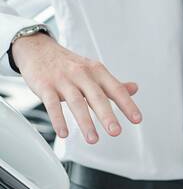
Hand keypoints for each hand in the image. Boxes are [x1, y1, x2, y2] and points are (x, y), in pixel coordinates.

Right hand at [10, 32, 141, 143]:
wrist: (38, 49)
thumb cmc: (68, 64)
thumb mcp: (93, 70)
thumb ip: (112, 83)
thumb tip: (134, 89)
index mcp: (96, 71)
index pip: (116, 89)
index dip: (127, 104)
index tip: (137, 119)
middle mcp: (82, 74)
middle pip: (97, 96)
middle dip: (107, 115)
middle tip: (116, 131)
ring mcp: (63, 80)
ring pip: (76, 102)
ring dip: (85, 122)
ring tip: (93, 139)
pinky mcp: (45, 86)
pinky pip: (52, 104)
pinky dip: (58, 120)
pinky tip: (64, 133)